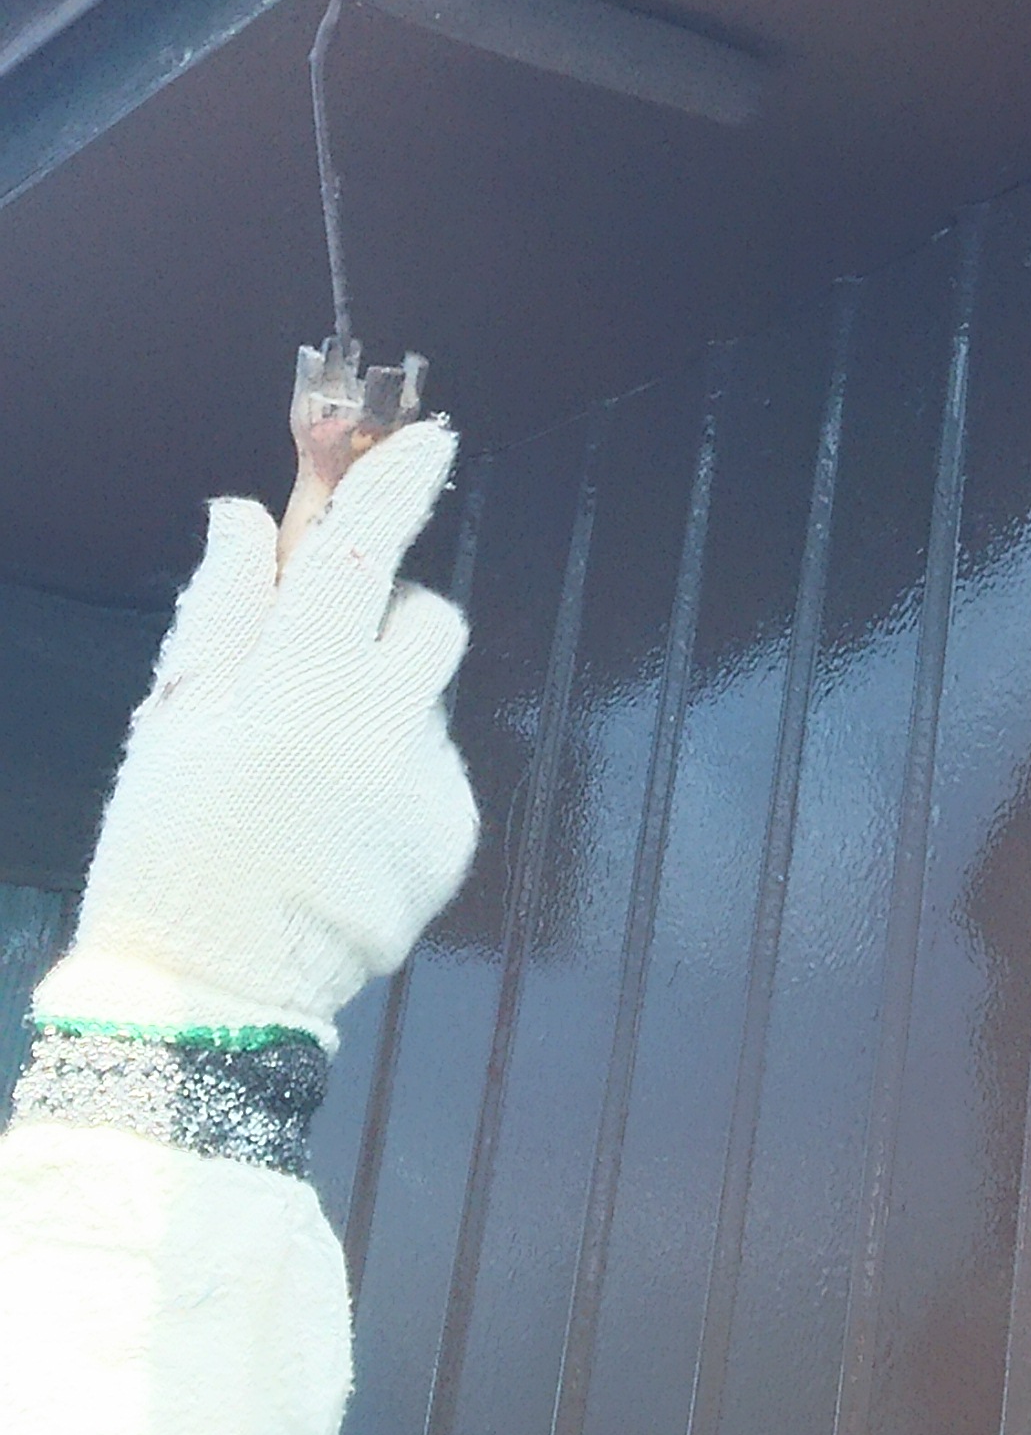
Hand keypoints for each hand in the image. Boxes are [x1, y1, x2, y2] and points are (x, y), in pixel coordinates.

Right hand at [37, 420, 478, 1048]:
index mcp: (297, 690)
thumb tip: (244, 515)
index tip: (428, 438)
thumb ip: (222, 609)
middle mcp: (379, 730)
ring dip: (385, 703)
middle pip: (426, 619)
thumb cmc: (172, 847)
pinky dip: (395, 777)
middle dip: (385, 618)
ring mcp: (427, 787)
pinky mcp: (454, 837)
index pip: (363, 555)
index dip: (395, 488)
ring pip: (428, 697)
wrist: (209, 995)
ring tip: (313, 770)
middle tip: (317, 662)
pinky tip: (337, 828)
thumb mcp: (176, 719)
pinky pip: (436, 769)